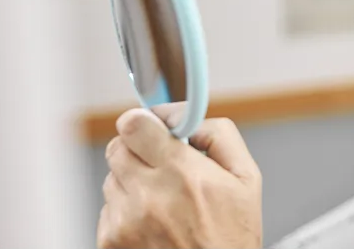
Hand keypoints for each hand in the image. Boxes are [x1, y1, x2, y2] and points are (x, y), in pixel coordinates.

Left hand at [98, 106, 262, 248]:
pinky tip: (152, 222)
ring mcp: (126, 220)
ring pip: (112, 177)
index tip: (154, 130)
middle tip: (161, 165)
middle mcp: (149, 195)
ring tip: (162, 200)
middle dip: (138, 150)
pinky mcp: (113, 240)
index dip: (144, 122)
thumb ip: (218, 133)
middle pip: (117, 147)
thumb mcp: (246, 177)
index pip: (134, 124)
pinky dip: (126, 210)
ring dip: (132, 181)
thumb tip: (184, 115)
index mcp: (182, 173)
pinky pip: (108, 207)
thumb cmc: (231, 235)